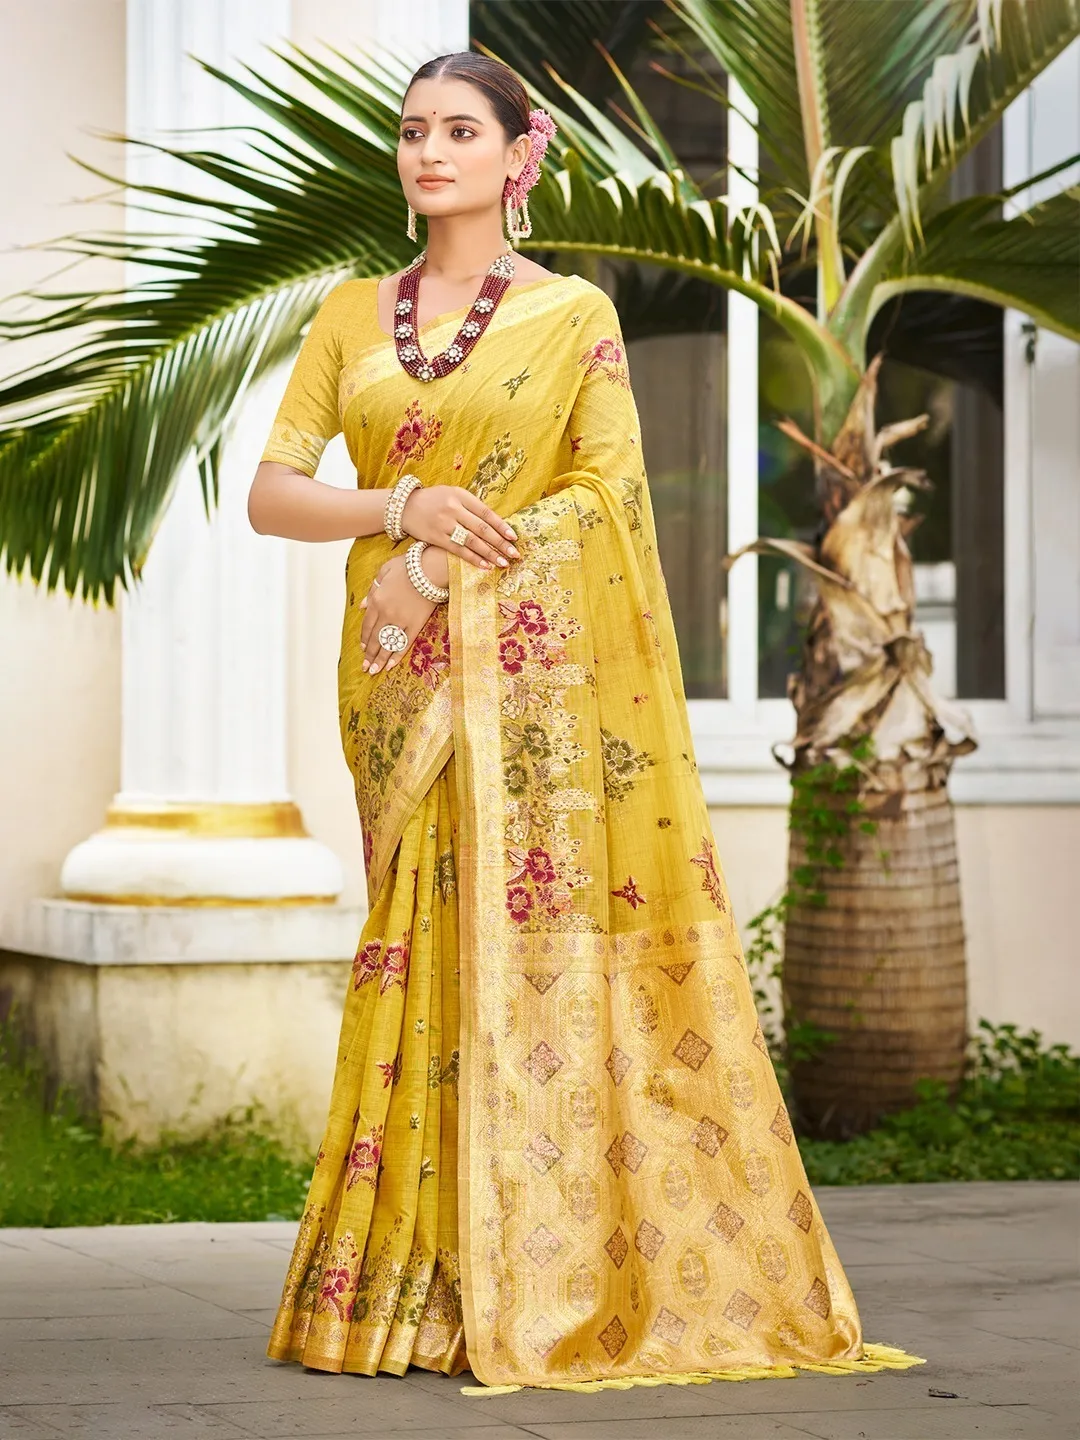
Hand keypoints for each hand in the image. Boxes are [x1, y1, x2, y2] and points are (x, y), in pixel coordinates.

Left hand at [359, 553, 438, 674]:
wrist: (430, 568)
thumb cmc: (408, 566)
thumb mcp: (384, 572)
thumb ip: (372, 589)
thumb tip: (362, 606)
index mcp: (377, 600)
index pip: (366, 625)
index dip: (363, 639)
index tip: (362, 648)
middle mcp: (386, 613)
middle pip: (374, 638)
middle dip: (368, 654)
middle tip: (365, 667)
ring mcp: (401, 621)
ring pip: (387, 644)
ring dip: (379, 660)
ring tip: (374, 671)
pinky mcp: (416, 624)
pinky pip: (404, 643)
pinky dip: (396, 655)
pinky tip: (390, 665)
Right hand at [400, 484, 520, 568]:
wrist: (404, 506)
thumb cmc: (434, 500)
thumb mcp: (453, 493)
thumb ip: (471, 506)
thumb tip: (495, 523)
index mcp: (460, 496)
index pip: (486, 513)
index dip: (501, 526)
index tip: (514, 537)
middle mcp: (453, 509)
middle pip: (482, 529)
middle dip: (500, 543)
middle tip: (514, 554)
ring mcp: (444, 524)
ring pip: (472, 541)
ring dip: (489, 554)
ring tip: (503, 563)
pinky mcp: (436, 538)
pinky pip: (458, 550)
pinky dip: (473, 559)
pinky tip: (485, 566)